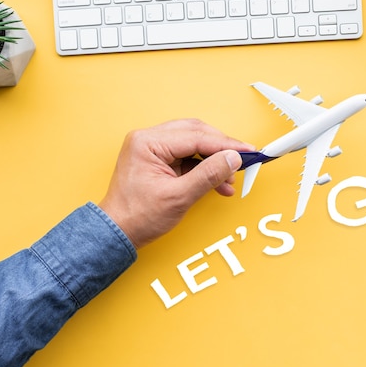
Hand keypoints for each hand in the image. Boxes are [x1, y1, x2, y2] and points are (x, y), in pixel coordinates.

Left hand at [98, 119, 254, 248]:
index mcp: (148, 142)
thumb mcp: (179, 197)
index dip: (225, 144)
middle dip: (221, 149)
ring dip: (213, 160)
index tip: (248, 151)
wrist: (117, 233)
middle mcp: (148, 139)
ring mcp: (152, 149)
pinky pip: (186, 157)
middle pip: (195, 134)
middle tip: (243, 160)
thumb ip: (208, 175)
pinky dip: (203, 168)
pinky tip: (217, 183)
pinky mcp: (157, 160)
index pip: (196, 137)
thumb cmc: (138, 217)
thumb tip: (232, 159)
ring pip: (193, 144)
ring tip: (229, 180)